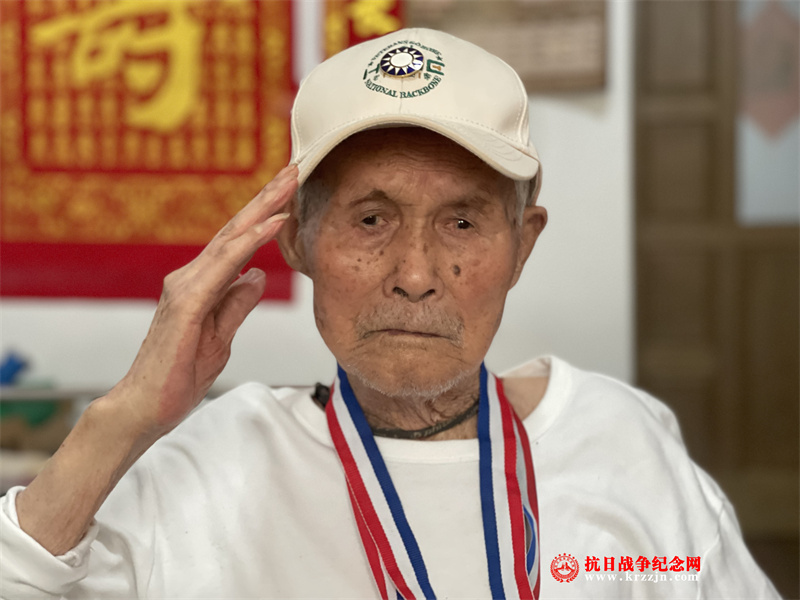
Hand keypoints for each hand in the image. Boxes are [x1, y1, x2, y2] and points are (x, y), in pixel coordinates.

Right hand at [111, 164, 298, 438]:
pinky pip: (223, 266)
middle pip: (235, 230)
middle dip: (267, 198)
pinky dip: (249, 242)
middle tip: (294, 168)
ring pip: (230, 239)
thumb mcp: (220, 338)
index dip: (265, 215)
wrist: (144, 408)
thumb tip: (255, 276)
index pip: (239, 243)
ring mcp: (185, 288)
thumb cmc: (178, 376)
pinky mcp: (185, 305)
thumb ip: (236, 305)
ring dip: (262, 209)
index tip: (290, 191)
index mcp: (201, 286)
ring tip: (289, 183)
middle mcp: (190, 279)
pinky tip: (272, 225)